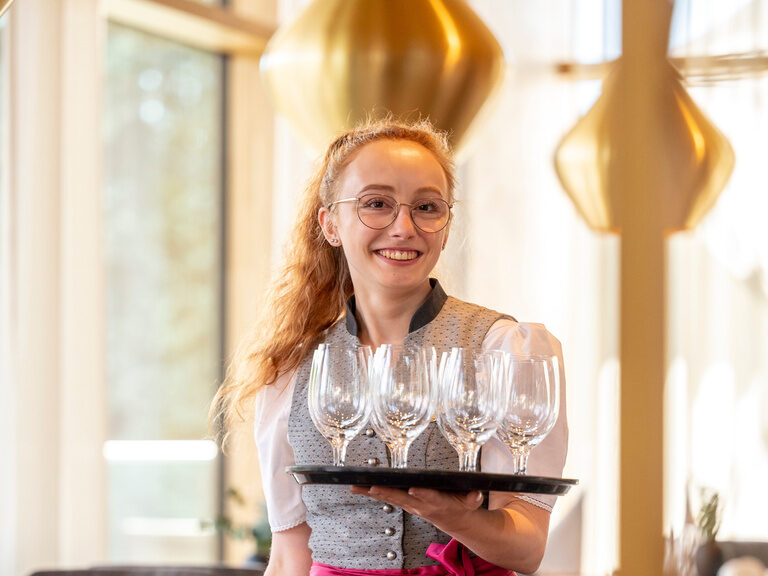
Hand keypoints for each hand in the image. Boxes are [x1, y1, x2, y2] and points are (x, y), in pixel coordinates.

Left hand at [349, 485, 484, 533]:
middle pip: (402, 498)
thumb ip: (473, 497)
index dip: (421, 494)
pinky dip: (372, 493)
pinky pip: (387, 497)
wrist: (455, 520)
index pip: (429, 497)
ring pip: (390, 498)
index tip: (413, 488)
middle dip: (387, 493)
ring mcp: (411, 506)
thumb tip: (477, 493)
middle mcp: (421, 505)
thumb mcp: (471, 501)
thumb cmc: (461, 505)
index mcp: (438, 503)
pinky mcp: (405, 503)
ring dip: (373, 493)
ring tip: (356, 487)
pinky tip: (358, 487)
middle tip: (373, 487)